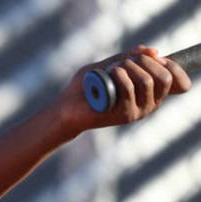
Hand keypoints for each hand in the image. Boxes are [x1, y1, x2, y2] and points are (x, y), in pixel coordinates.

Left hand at [55, 45, 191, 137]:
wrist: (65, 108)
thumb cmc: (86, 87)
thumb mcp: (110, 65)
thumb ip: (130, 57)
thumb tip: (154, 51)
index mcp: (149, 93)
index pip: (170, 76)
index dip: (164, 62)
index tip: (148, 54)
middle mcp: (148, 104)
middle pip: (161, 76)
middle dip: (142, 61)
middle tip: (121, 62)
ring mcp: (138, 111)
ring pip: (146, 81)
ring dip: (128, 67)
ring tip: (112, 69)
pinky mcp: (125, 116)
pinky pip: (130, 89)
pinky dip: (120, 77)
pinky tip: (110, 74)